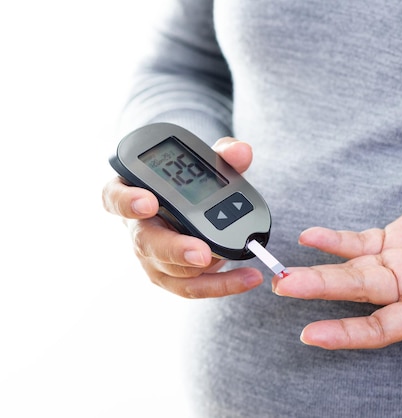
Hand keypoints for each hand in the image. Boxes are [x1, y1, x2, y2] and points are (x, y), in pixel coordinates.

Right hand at [102, 137, 263, 297]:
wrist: (195, 210)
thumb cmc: (191, 185)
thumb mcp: (205, 164)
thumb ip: (222, 155)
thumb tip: (240, 152)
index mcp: (133, 193)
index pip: (115, 197)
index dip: (127, 201)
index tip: (149, 201)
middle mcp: (138, 229)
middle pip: (146, 242)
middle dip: (175, 249)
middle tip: (202, 252)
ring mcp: (152, 257)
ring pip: (171, 270)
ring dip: (203, 270)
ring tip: (236, 265)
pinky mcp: (172, 277)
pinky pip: (193, 287)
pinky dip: (222, 285)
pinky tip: (247, 278)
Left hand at [273, 162, 401, 351]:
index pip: (382, 328)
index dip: (347, 334)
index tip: (311, 334)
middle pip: (358, 296)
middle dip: (321, 292)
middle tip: (283, 288)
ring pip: (354, 269)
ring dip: (320, 268)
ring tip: (285, 269)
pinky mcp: (400, 234)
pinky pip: (361, 240)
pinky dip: (337, 240)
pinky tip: (312, 236)